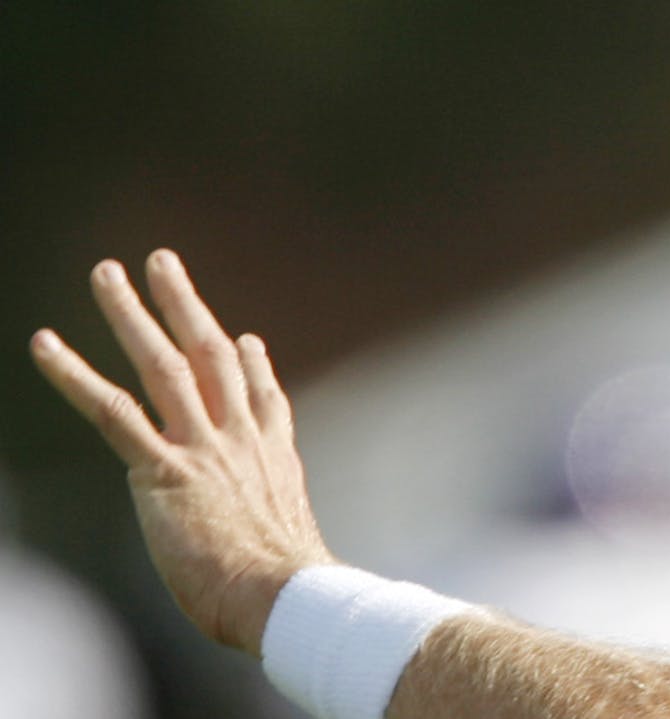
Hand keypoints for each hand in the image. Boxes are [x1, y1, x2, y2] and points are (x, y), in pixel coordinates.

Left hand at [30, 249, 334, 656]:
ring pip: (163, 366)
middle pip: (211, 356)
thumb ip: (279, 527)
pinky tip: (45, 344)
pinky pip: (113, 412)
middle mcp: (240, 440)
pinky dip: (75, 375)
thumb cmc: (290, 590)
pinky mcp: (165, 471)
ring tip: (106, 274)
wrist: (284, 593)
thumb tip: (291, 542)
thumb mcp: (292, 544)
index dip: (252, 364)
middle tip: (162, 263)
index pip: (263, 397)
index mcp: (274, 459)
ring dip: (131, 315)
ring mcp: (203, 449)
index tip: (244, 339)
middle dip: (185, 306)